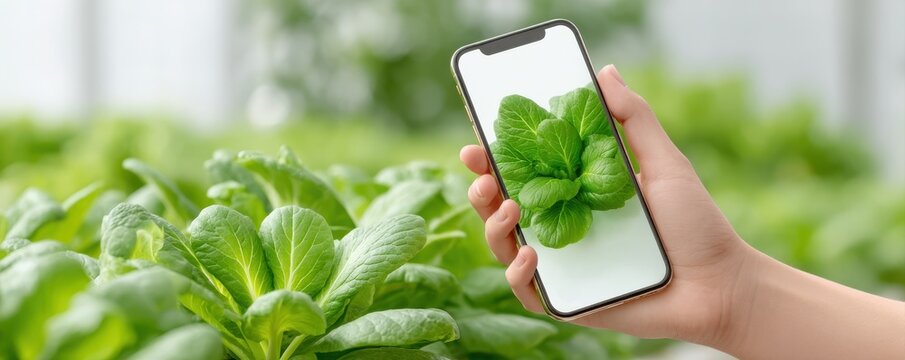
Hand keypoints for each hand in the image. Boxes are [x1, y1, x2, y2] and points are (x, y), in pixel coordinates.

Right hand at [460, 65, 754, 345]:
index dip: (494, 156)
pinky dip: (518, 274)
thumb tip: (606, 72)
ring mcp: (563, 264)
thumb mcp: (665, 163)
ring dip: (492, 226)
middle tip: (481, 175)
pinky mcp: (569, 300)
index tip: (477, 140)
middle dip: (480, 189)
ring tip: (509, 209)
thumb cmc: (696, 224)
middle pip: (502, 206)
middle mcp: (563, 226)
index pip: (524, 171)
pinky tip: (531, 256)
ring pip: (504, 246)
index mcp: (577, 192)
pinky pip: (526, 291)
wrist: (719, 284)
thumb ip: (634, 118)